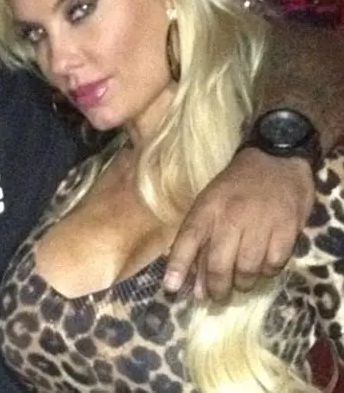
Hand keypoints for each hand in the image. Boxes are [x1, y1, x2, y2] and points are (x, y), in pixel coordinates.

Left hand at [163, 148, 314, 301]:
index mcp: (208, 207)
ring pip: (247, 271)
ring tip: (241, 280)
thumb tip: (191, 281)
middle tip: (216, 297)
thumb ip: (200, 239)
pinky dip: (267, 271)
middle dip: (216, 289)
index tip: (170, 288)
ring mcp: (260, 224)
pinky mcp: (287, 230)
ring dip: (243, 283)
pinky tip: (263, 263)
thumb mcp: (210, 202)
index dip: (177, 266)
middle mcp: (231, 216)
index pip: (188, 239)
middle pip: (219, 265)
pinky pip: (274, 265)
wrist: (276, 160)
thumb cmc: (237, 185)